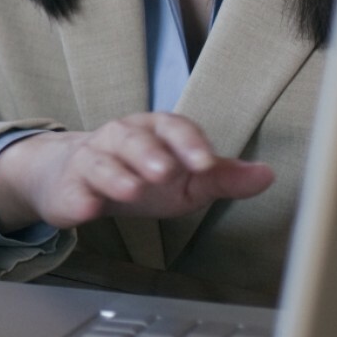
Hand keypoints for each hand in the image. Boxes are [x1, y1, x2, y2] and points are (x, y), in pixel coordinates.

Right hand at [0, 115, 273, 231]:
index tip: (206, 162)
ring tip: (131, 190)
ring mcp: (90, 161)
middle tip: (164, 171)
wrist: (76, 178)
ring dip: (115, 175)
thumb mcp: (186, 179)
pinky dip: (79, 200)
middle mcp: (119, 138)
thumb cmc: (141, 176)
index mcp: (153, 131)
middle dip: (147, 153)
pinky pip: (73, 191)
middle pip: (131, 139)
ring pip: (99, 162)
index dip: (189, 143)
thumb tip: (267, 174)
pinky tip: (87, 209)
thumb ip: (222, 177)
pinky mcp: (69, 188)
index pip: (173, 127)